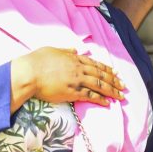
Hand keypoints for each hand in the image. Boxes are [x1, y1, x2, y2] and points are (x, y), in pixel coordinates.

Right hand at [10, 47, 124, 108]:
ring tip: (120, 96)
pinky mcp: (72, 92)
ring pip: (99, 85)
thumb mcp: (52, 50)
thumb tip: (73, 48)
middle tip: (123, 85)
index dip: (106, 68)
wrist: (29, 73)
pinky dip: (100, 99)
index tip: (115, 72)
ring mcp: (77, 80)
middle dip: (114, 80)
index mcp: (74, 58)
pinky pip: (90, 96)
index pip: (94, 64)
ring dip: (111, 91)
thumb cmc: (37, 61)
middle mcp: (78, 69)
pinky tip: (108, 103)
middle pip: (100, 74)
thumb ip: (65, 50)